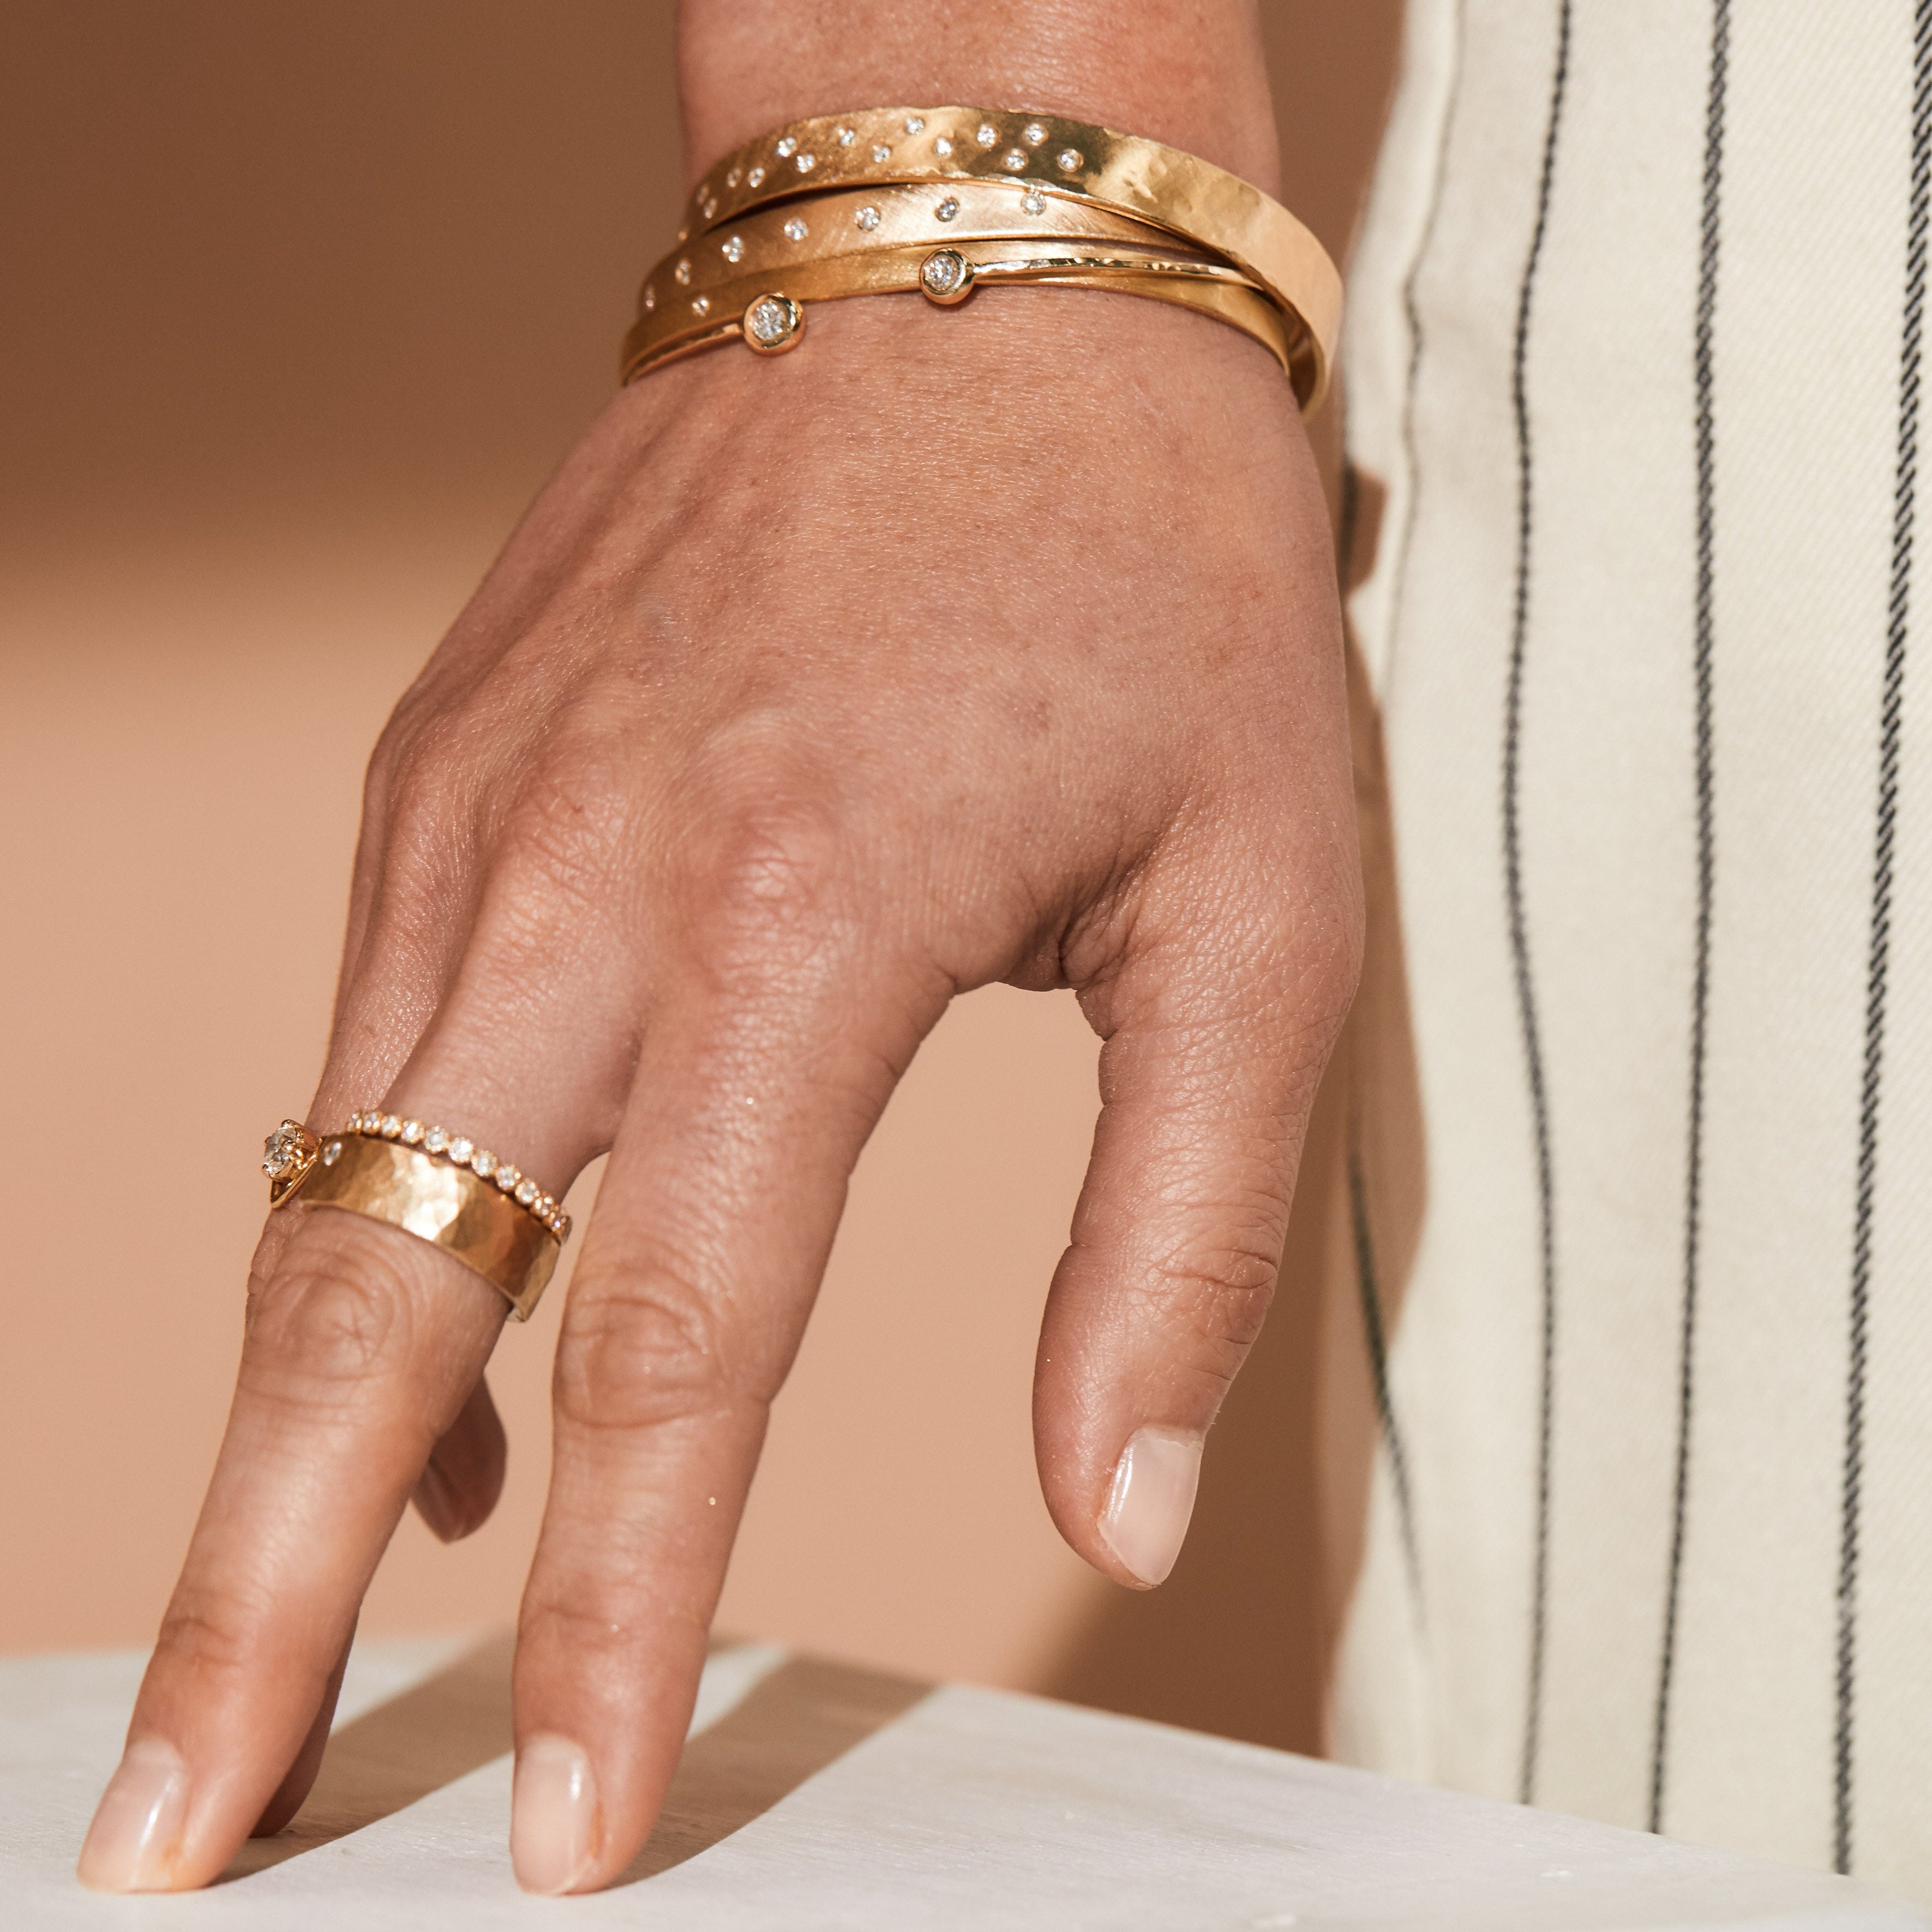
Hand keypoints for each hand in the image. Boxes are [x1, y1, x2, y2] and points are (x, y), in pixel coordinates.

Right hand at [77, 287, 1359, 1892]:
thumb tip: (1111, 1508)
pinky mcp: (449, 773)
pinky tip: (442, 1354)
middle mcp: (582, 880)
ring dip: (293, 1434)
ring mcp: (479, 816)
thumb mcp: (1255, 910)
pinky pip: (377, 1057)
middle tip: (182, 1832)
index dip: (610, 1627)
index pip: (669, 1360)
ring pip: (336, 1188)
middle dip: (264, 1593)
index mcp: (799, 927)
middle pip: (376, 1302)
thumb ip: (1171, 1237)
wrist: (975, 277)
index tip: (561, 1832)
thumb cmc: (1149, 589)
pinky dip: (384, 1239)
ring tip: (281, 1654)